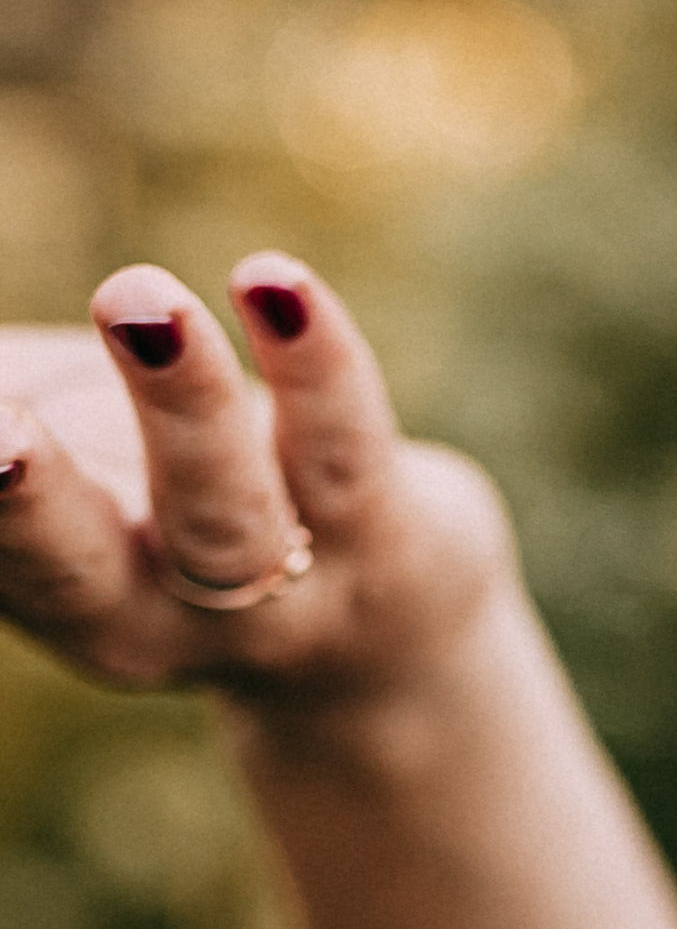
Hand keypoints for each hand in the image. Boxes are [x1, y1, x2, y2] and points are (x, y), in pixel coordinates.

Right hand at [0, 258, 511, 716]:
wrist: (376, 646)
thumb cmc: (164, 519)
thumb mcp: (73, 486)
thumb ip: (8, 414)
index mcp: (72, 606)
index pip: (13, 564)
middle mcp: (167, 623)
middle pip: (88, 570)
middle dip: (33, 506)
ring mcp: (290, 591)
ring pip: (229, 511)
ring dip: (182, 405)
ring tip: (138, 302)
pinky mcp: (387, 532)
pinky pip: (347, 444)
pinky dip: (312, 362)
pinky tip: (274, 282)